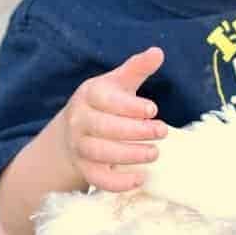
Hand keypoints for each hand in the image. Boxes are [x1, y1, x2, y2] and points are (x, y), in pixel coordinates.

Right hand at [59, 46, 166, 191]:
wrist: (72, 131)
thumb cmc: (104, 102)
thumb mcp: (118, 82)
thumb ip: (137, 68)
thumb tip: (158, 52)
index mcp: (89, 95)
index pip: (106, 100)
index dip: (130, 106)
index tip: (153, 109)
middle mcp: (80, 120)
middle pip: (104, 128)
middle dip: (135, 131)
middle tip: (163, 131)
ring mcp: (79, 145)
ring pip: (100, 153)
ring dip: (129, 155)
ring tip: (155, 153)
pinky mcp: (84, 168)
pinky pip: (97, 179)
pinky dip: (117, 183)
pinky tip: (141, 178)